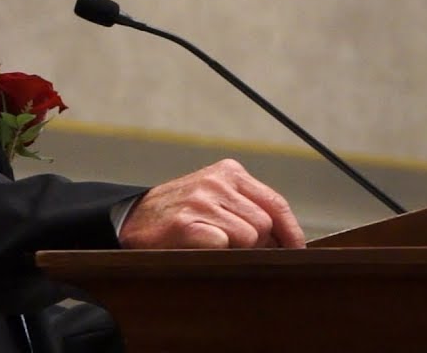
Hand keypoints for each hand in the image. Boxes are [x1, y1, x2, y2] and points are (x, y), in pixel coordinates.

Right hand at [118, 159, 304, 248]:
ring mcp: (201, 201)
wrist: (130, 219)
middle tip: (237, 249)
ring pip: (248, 237)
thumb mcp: (214, 196)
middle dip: (258, 244)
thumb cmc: (179, 213)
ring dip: (235, 249)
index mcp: (228, 172)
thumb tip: (286, 240)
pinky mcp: (186, 224)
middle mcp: (217, 182)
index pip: (276, 203)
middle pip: (265, 224)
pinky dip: (217, 254)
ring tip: (212, 245)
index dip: (291, 231)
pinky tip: (199, 248)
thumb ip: (248, 207)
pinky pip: (224, 246)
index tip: (296, 250)